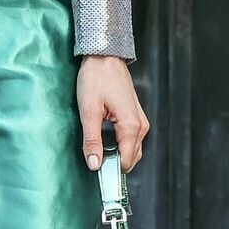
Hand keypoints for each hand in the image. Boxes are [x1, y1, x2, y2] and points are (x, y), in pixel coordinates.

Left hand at [77, 57, 148, 172]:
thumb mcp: (88, 111)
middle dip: (114, 162)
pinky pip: (131, 138)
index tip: (97, 172)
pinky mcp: (135, 115)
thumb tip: (94, 164)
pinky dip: (119, 143)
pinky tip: (104, 137)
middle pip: (131, 157)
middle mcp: (140, 125)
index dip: (112, 170)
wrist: (104, 56)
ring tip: (97, 147)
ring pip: (132, 148)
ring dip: (117, 153)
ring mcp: (140, 120)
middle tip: (94, 158)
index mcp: (131, 125)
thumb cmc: (97, 78)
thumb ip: (92, 140)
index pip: (127, 161)